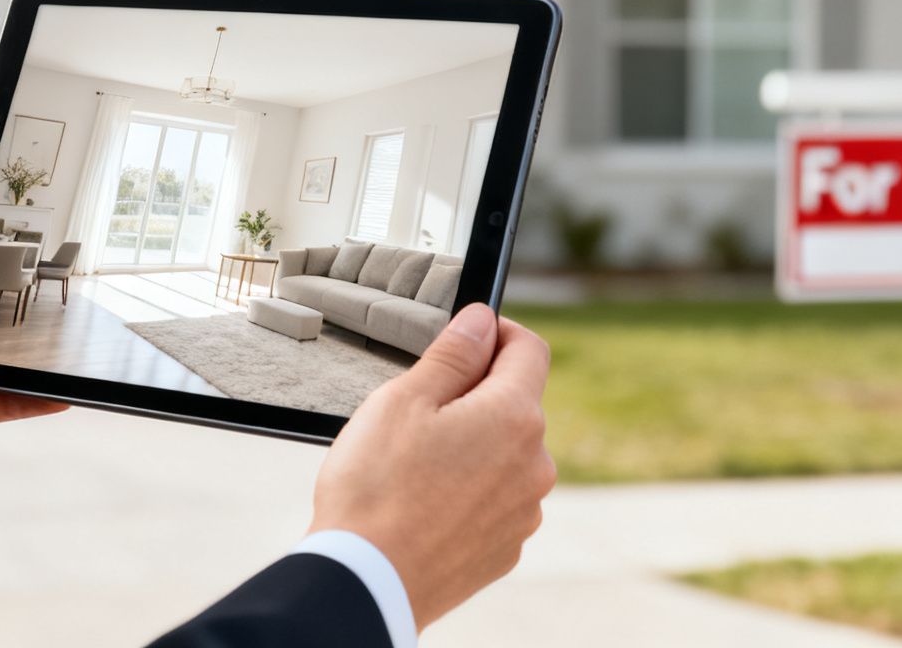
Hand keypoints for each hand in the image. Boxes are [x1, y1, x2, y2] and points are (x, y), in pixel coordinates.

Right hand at [309, 304, 554, 627]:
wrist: (367, 580)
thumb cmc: (376, 487)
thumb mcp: (403, 400)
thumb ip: (452, 354)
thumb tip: (482, 320)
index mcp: (514, 417)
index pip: (528, 350)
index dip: (495, 332)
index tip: (465, 337)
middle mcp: (534, 465)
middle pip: (515, 405)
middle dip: (475, 395)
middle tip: (417, 409)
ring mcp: (523, 511)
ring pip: (504, 455)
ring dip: (473, 445)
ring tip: (414, 464)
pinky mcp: (505, 548)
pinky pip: (495, 500)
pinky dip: (468, 490)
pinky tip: (424, 501)